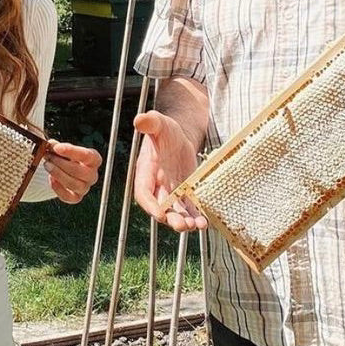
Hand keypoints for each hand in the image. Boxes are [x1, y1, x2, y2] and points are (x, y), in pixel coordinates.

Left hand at [44, 141, 100, 203]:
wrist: (65, 171)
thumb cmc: (67, 158)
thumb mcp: (64, 149)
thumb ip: (57, 147)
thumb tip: (50, 144)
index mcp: (94, 159)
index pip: (86, 155)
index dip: (71, 151)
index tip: (56, 147)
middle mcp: (92, 175)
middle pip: (78, 171)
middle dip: (60, 163)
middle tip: (48, 156)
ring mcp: (85, 188)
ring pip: (73, 184)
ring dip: (58, 174)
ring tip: (47, 165)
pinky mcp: (76, 197)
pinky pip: (68, 197)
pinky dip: (58, 188)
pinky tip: (51, 179)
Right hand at [133, 110, 206, 231]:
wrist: (179, 135)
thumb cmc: (166, 129)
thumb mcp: (159, 124)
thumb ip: (150, 122)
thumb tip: (140, 120)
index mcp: (145, 172)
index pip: (144, 193)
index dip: (150, 205)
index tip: (160, 214)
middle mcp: (156, 186)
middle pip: (161, 207)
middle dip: (171, 218)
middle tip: (182, 225)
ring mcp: (171, 191)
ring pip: (176, 211)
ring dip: (185, 221)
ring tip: (197, 226)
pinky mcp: (185, 193)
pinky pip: (189, 208)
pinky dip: (196, 216)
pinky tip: (204, 221)